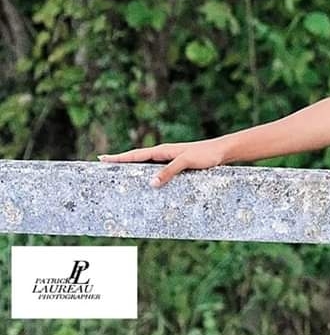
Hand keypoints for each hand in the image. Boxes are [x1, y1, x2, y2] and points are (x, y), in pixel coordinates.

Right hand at [97, 138, 228, 187]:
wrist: (223, 151)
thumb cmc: (207, 154)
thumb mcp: (187, 162)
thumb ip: (169, 171)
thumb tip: (151, 183)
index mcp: (163, 150)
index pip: (136, 155)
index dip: (118, 158)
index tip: (101, 159)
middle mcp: (164, 153)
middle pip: (137, 158)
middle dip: (121, 162)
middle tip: (104, 165)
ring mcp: (170, 158)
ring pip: (146, 164)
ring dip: (133, 167)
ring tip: (119, 174)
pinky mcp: (178, 164)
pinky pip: (157, 169)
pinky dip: (147, 173)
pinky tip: (147, 181)